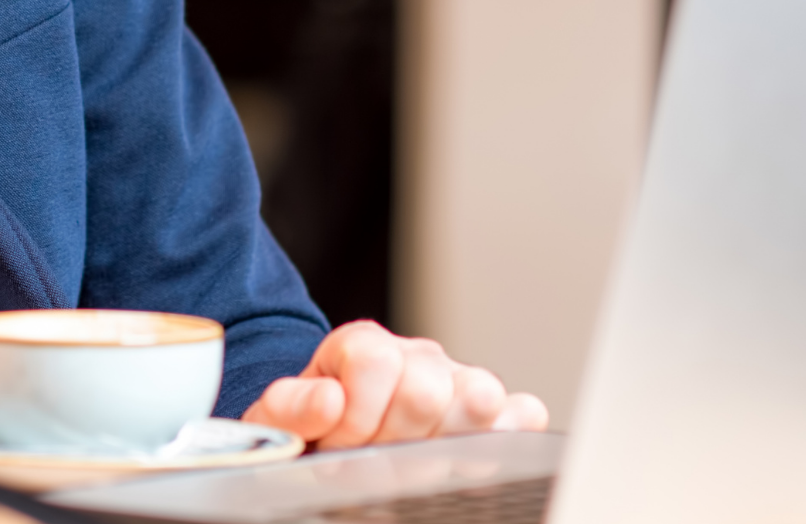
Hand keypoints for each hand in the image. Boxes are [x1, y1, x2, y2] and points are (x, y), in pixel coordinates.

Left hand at [243, 320, 547, 450]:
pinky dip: (502, 440)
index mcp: (365, 345)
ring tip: (407, 459)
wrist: (340, 439)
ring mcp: (462, 383)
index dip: (353, 413)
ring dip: (438, 445)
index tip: (336, 440)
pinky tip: (458, 460)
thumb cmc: (315, 430)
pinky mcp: (498, 415)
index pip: (375, 361)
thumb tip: (330, 401)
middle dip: (391, 438)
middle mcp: (420, 357)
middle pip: (427, 388)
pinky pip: (523, 415)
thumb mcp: (281, 417)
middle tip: (370, 454)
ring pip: (480, 399)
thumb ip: (290, 408)